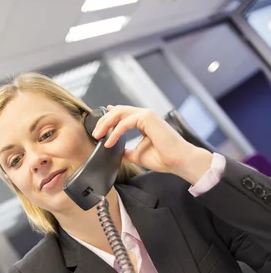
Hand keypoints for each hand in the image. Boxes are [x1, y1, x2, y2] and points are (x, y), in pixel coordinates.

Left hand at [92, 105, 212, 183]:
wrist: (177, 161)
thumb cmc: (163, 158)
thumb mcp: (137, 155)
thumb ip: (126, 151)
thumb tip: (116, 152)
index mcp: (143, 122)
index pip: (122, 114)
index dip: (108, 117)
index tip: (98, 126)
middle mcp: (145, 115)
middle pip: (118, 111)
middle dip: (104, 121)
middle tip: (95, 134)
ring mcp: (146, 115)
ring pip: (119, 113)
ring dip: (106, 124)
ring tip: (98, 136)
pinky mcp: (147, 118)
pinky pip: (125, 123)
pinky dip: (115, 133)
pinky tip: (109, 142)